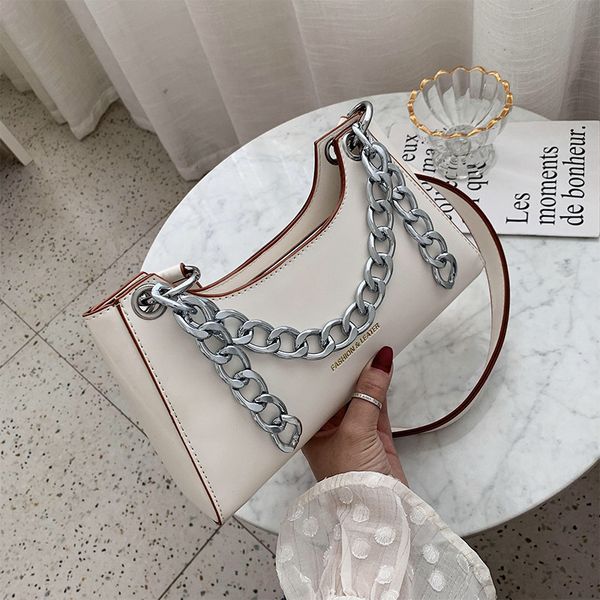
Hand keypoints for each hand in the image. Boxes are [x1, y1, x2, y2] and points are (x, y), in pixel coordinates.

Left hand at [302, 346, 406, 484]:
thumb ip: (369, 394)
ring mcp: (352, 428)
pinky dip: (380, 386)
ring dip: (366, 374)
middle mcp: (328, 426)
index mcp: (311, 427)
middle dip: (347, 367)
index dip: (325, 367)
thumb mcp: (355, 431)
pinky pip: (376, 403)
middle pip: (338, 389)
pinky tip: (383, 365)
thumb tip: (381, 357)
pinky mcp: (374, 433)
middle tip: (355, 336)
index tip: (334, 343)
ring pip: (359, 394)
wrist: (379, 513)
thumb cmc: (350, 477)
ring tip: (371, 344)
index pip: (317, 389)